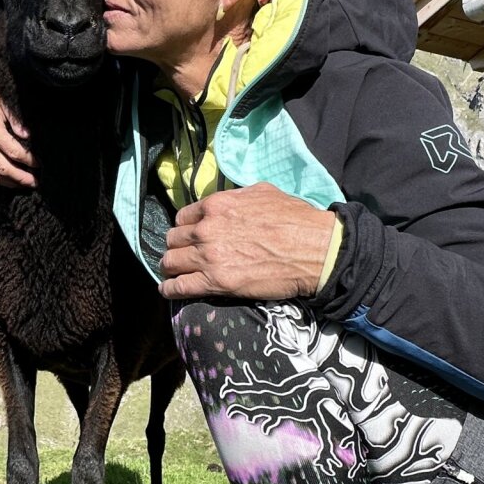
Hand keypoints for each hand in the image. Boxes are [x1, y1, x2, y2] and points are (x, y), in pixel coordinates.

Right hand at [0, 80, 36, 187]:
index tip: (39, 164)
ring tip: (25, 184)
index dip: (28, 160)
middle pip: (3, 167)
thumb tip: (28, 136)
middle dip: (22, 177)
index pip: (13, 152)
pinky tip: (10, 180)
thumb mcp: (3, 101)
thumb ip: (16, 119)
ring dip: (10, 182)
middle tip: (36, 182)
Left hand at [158, 183, 338, 299]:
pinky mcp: (215, 282)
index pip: (182, 217)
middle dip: (177, 247)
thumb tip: (229, 200)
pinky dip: (170, 290)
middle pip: (172, 239)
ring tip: (175, 273)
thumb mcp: (263, 193)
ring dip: (171, 267)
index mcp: (216, 205)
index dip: (185, 228)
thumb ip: (237, 197)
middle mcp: (206, 229)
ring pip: (170, 262)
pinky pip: (178, 287)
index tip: (190, 236)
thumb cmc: (295, 220)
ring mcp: (208, 256)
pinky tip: (169, 290)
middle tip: (183, 255)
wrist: (314, 251)